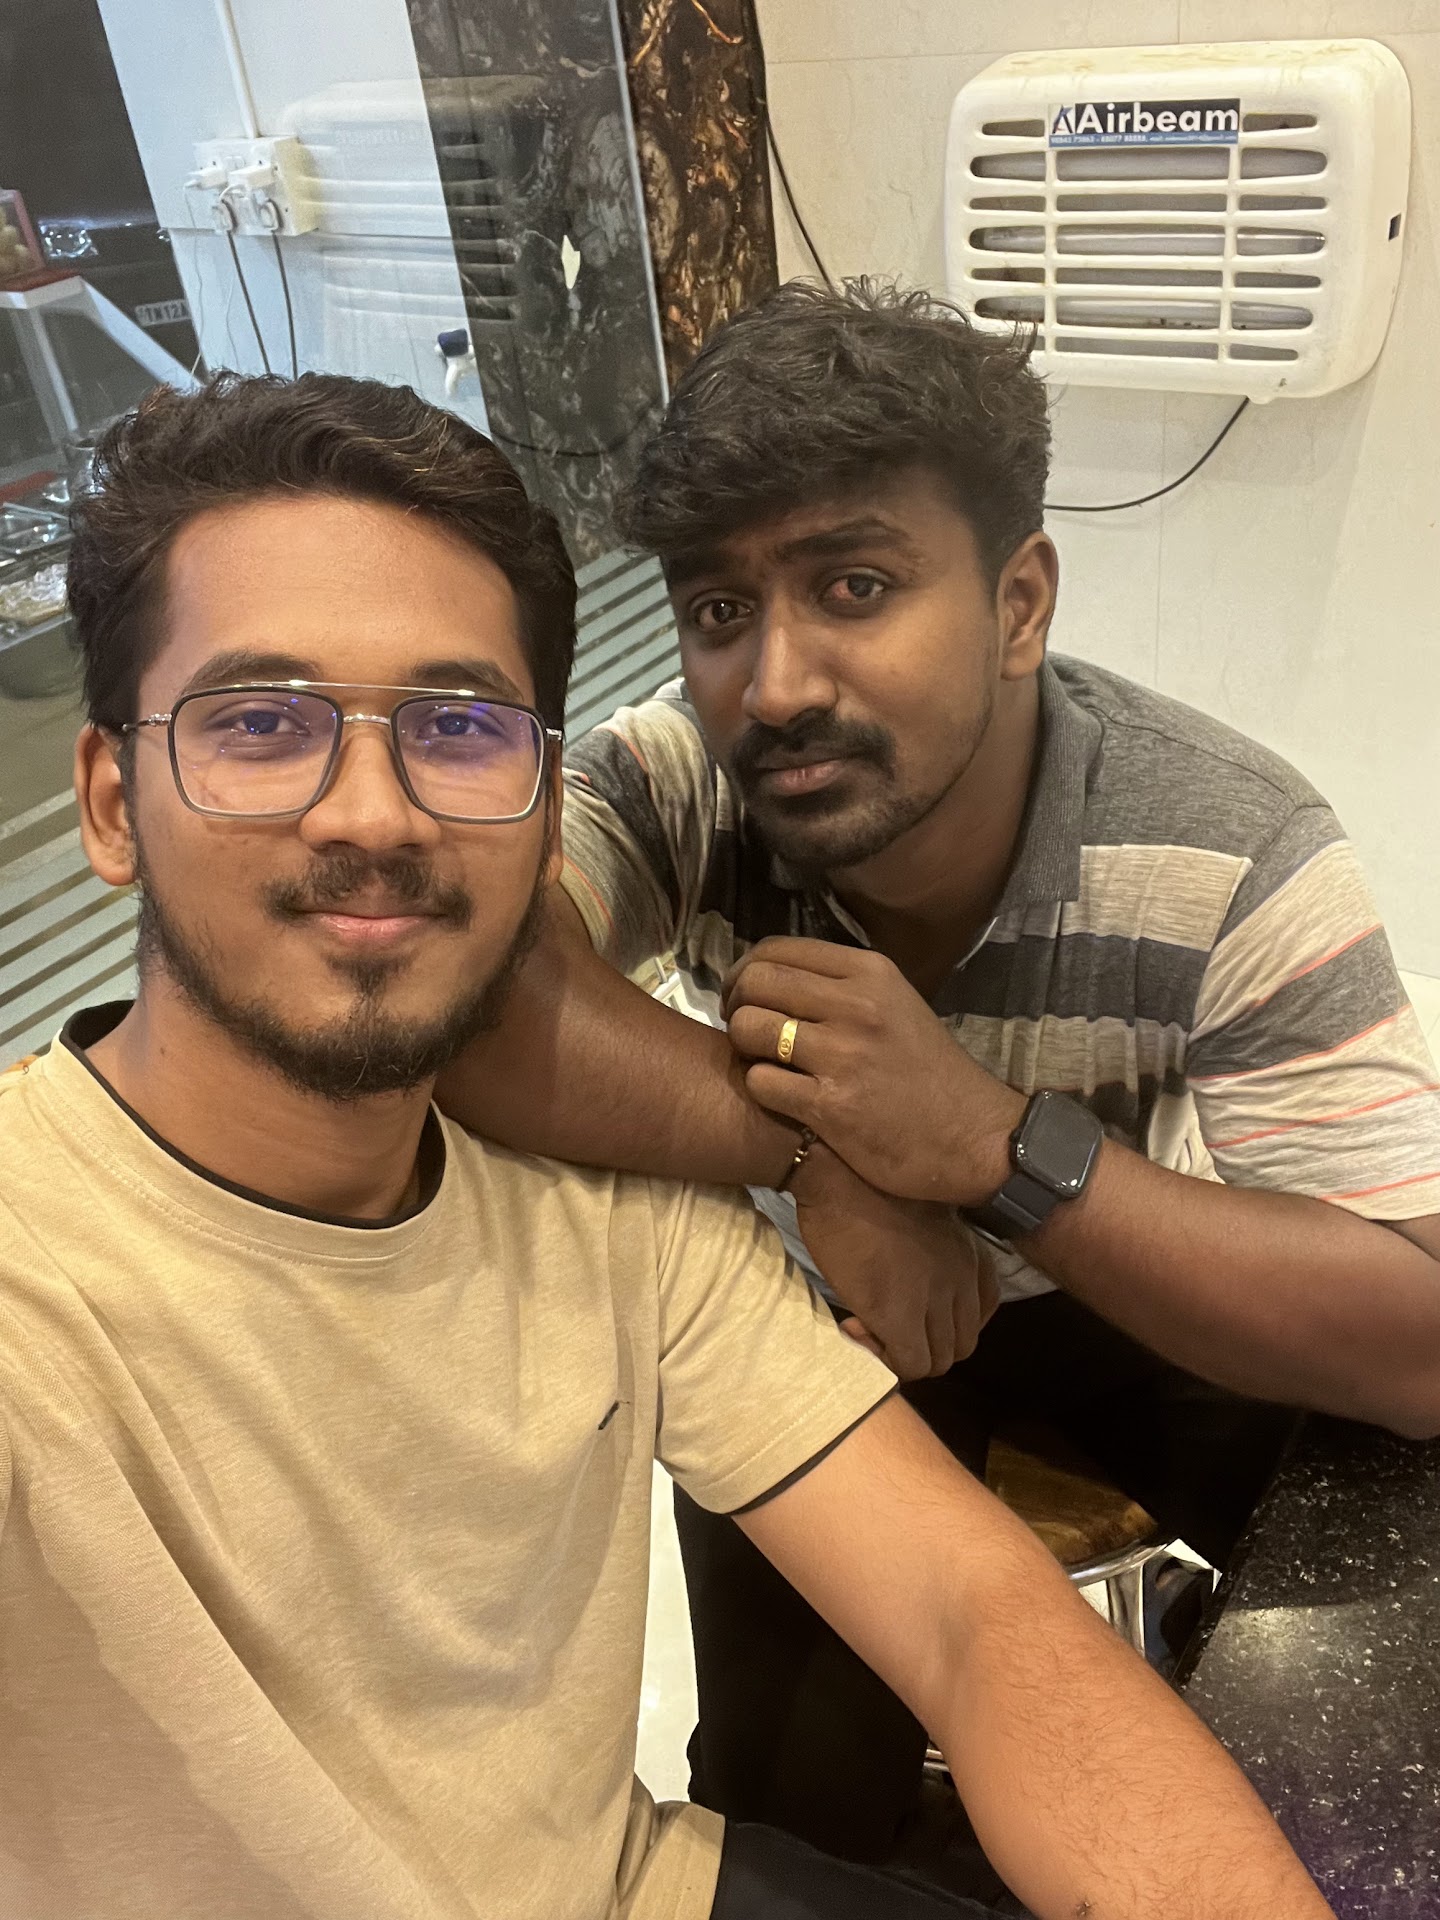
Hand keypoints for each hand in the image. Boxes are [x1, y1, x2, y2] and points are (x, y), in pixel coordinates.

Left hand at [725, 937, 1024, 1204]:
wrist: (974, 1136)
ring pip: (749, 1029)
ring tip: (761, 1063)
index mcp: (870, 972)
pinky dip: (761, 1090)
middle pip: (755, 983)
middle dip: (735, 1006)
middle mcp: (855, 1005)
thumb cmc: (929, 1071)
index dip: (745, 972)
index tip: (744, 995)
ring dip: (743, 1048)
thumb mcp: (896, 1005)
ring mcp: (842, 1055)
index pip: (776, 949)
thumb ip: (841, 986)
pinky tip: (781, 1098)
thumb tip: (772, 975)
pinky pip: (760, 1082)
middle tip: (744, 1031)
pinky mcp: (831, 1106)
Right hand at [789, 1140, 999, 1379]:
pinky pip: (909, 1364)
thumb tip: (920, 1272)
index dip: (947, 1323)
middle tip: (886, 1325)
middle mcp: (963, 1279)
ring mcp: (933, 1299)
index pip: (983, 1313)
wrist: (836, 1173)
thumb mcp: (928, 1211)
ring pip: (937, 1361)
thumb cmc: (870, 1182)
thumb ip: (939, 1246)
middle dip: (925, 1344)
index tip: (916, 1313)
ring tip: (868, 1326)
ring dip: (903, 1354)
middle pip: (961, 1344)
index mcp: (972, 1254)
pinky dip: (885, 1360)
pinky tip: (856, 1327)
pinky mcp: (898, 1314)